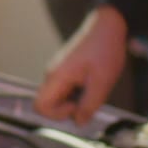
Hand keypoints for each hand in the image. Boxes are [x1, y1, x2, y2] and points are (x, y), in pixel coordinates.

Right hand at [35, 5, 128, 123]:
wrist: (107, 25)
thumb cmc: (104, 49)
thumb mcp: (102, 82)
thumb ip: (89, 105)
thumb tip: (78, 122)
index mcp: (57, 76)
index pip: (40, 106)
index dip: (57, 114)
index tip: (76, 105)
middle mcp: (52, 75)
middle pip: (48, 104)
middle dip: (67, 108)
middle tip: (88, 98)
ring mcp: (57, 72)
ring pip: (58, 98)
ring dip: (74, 100)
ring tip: (93, 88)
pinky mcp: (65, 71)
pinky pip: (65, 90)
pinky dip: (77, 93)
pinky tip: (92, 83)